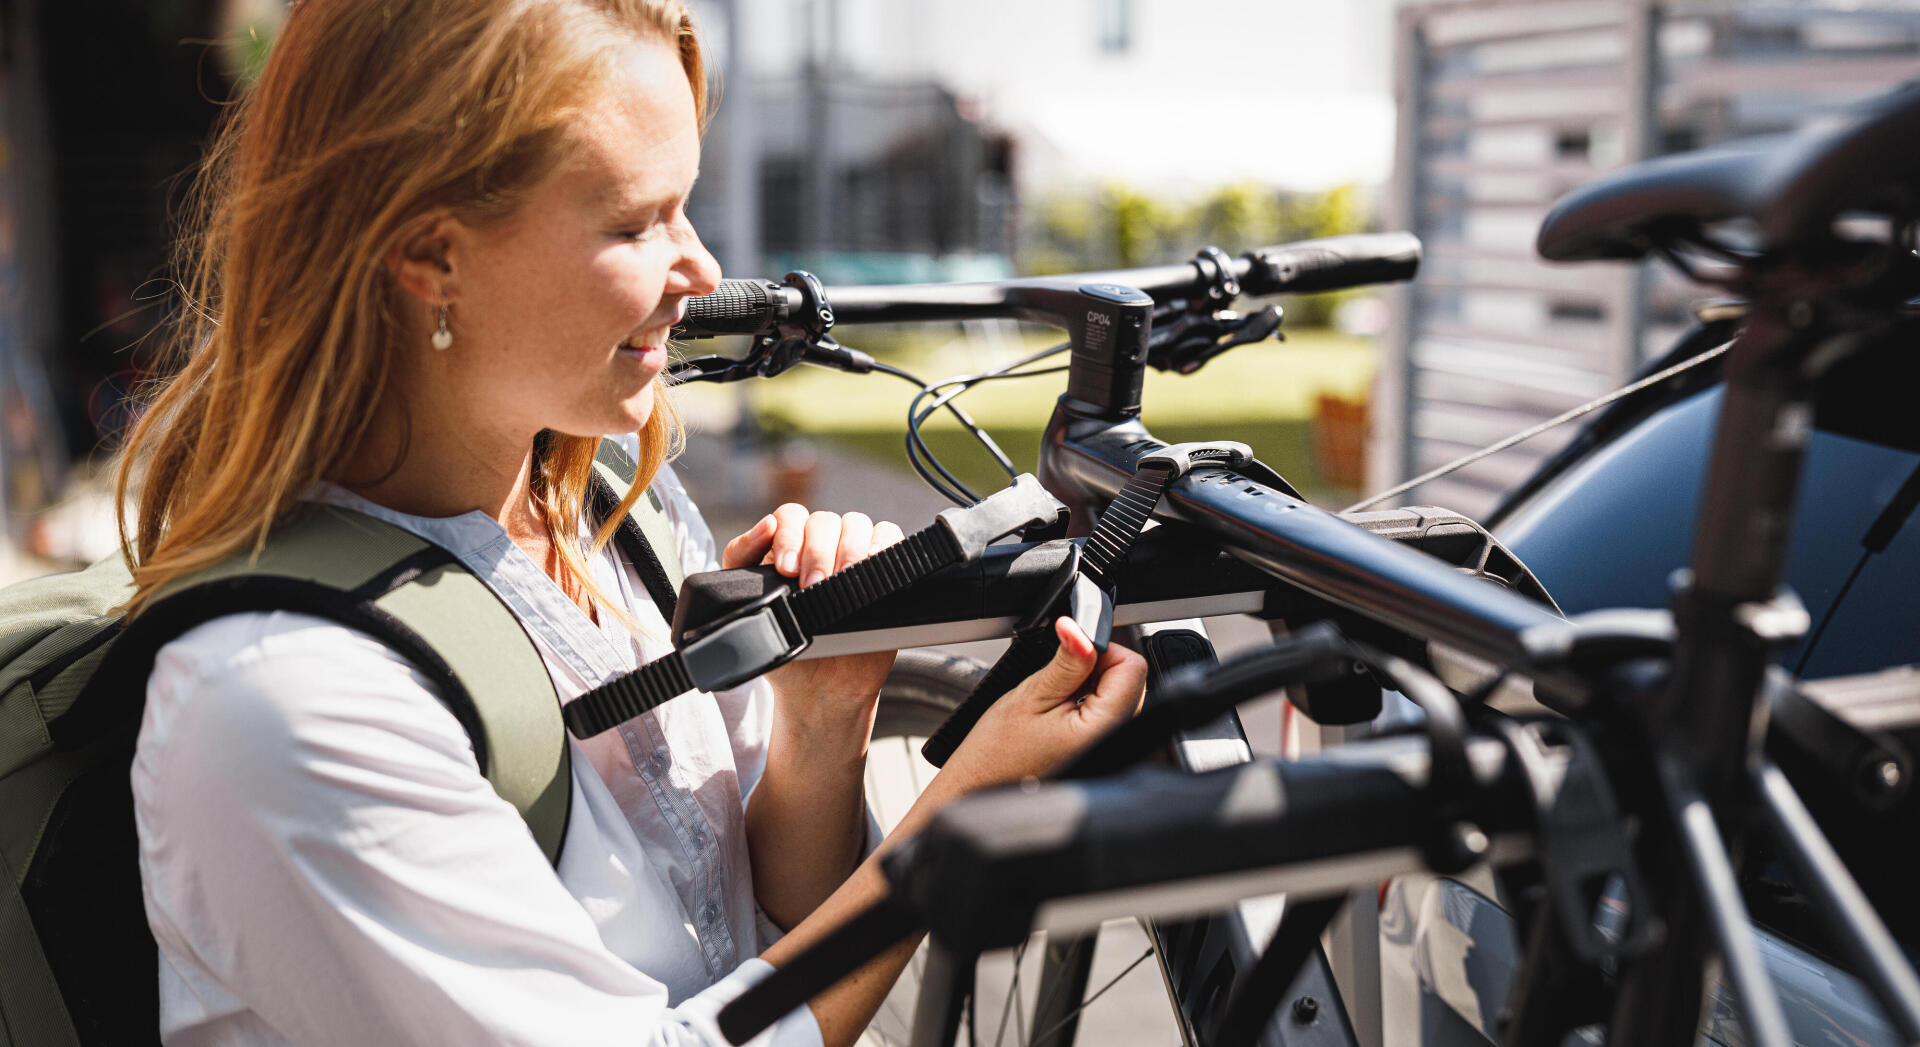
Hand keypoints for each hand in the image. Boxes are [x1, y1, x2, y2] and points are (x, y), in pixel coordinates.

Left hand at [724, 505, 904, 741]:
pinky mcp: (885, 569)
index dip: (790, 535)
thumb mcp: (748, 609)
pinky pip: (890, 537)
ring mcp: (854, 555)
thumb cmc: (784, 651)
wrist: (822, 691)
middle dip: (816, 551)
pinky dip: (883, 546)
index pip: (791, 516)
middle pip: (824, 521)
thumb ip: (741, 563)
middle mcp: (822, 546)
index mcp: (788, 548)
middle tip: (811, 586)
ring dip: (848, 550)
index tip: (785, 569)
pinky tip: (869, 573)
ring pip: (857, 524)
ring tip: (839, 585)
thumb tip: (764, 525)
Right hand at [942, 617, 1147, 788]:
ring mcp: (1112, 752)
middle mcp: (1117, 743)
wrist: (980, 790)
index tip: (1073, 653)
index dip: (1101, 651)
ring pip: (1120, 697)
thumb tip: (1083, 629)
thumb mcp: (1031, 696)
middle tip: (1058, 683)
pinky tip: (1060, 717)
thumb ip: (1067, 661)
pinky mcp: (1103, 755)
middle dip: (1096, 670)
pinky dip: (1088, 707)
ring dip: (1091, 688)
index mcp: (1104, 728)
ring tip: (1055, 703)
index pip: (1132, 666)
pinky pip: (1110, 717)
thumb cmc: (996, 756)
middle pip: (1129, 681)